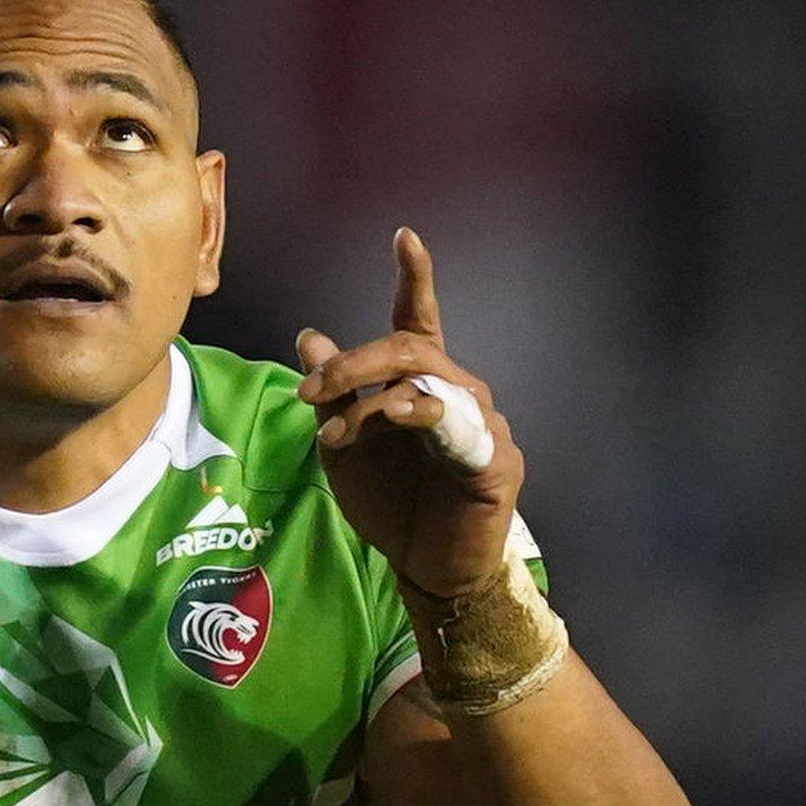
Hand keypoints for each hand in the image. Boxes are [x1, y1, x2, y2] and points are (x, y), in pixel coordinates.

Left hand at [295, 227, 523, 598]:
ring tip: (341, 431)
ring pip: (429, 385)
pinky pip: (460, 428)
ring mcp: (482, 424)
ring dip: (374, 401)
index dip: (414, 280)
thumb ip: (332, 395)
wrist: (428, 568)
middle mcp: (457, 392)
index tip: (404, 237)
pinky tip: (403, 416)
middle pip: (411, 348)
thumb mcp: (344, 448)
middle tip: (312, 389)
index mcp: (421, 384)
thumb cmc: (393, 505)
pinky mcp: (496, 460)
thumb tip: (309, 336)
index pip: (417, 322)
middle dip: (355, 362)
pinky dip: (425, 417)